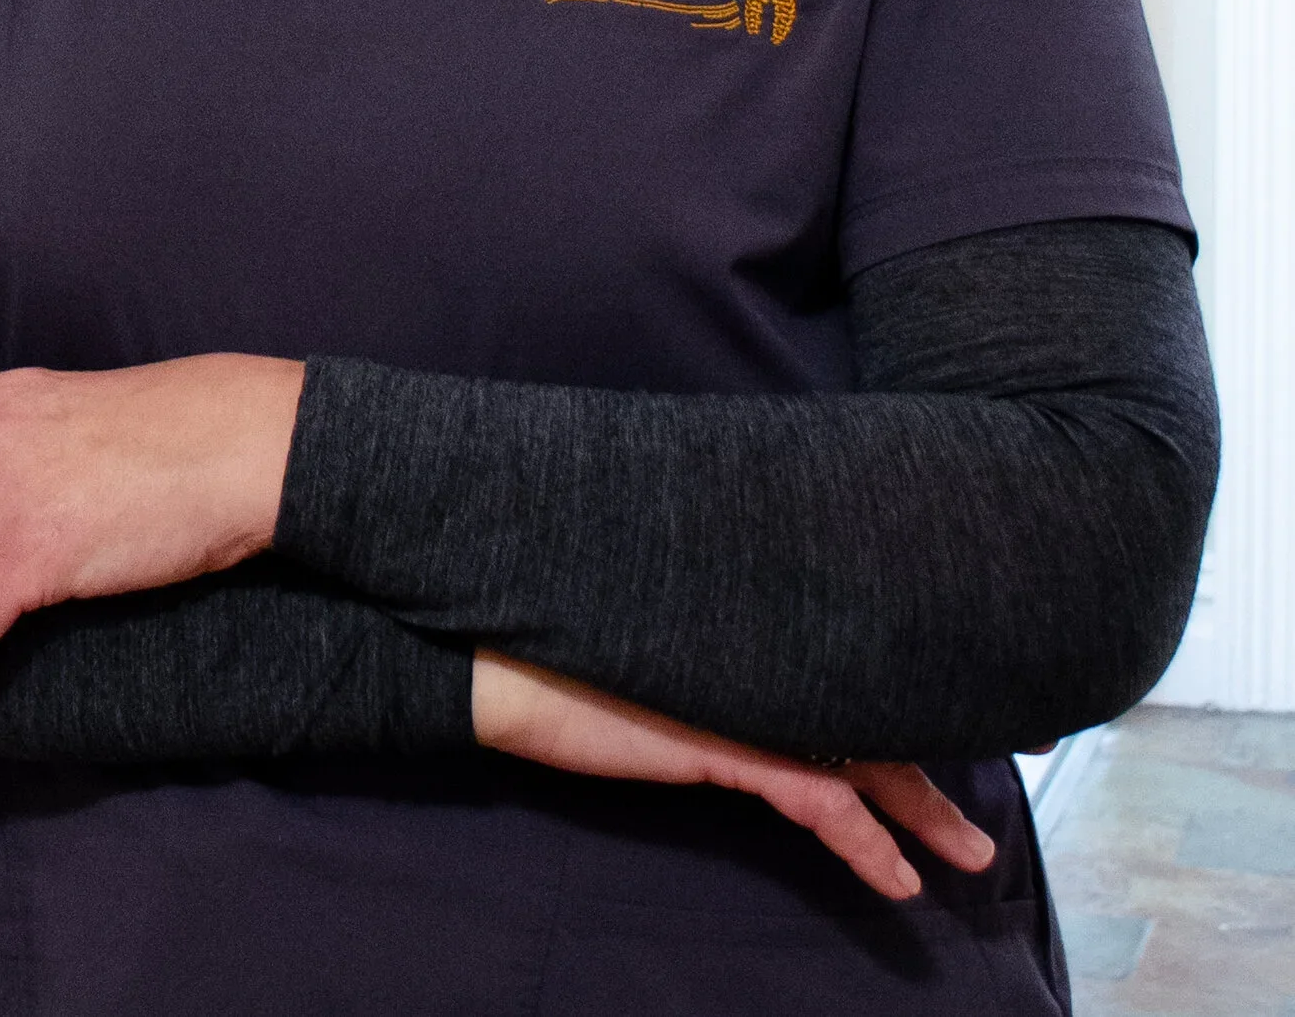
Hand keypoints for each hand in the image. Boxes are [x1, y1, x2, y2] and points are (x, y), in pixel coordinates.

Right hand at [469, 653, 998, 901]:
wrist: (500, 658)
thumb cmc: (563, 650)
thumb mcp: (649, 649)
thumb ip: (709, 650)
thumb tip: (745, 676)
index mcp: (754, 633)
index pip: (853, 659)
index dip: (916, 683)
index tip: (972, 700)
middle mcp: (764, 657)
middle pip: (879, 703)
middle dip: (948, 746)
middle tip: (1016, 767)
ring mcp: (748, 694)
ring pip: (866, 755)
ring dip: (925, 812)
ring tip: (973, 856)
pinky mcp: (727, 736)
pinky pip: (819, 798)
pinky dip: (864, 842)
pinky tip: (895, 882)